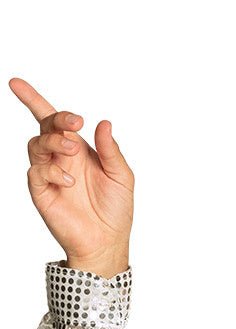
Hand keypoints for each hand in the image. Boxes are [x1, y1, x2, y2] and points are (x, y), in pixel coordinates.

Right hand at [9, 77, 132, 273]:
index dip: (33, 100)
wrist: (107, 242)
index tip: (16, 83)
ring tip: (72, 151)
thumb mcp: (121, 176)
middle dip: (56, 118)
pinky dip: (53, 172)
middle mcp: (60, 158)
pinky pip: (37, 172)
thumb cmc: (116, 210)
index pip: (52, 120)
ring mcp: (49, 174)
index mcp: (78, 150)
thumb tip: (103, 123)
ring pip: (36, 145)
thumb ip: (111, 150)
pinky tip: (70, 182)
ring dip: (53, 143)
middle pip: (44, 126)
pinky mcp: (41, 191)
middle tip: (74, 123)